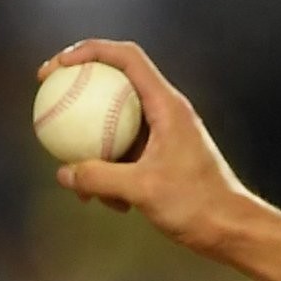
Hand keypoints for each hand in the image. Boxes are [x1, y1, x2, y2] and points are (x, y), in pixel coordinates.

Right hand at [38, 40, 267, 256]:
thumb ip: (99, 178)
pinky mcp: (162, 158)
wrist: (233, 230)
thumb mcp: (143, 190)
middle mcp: (167, 113)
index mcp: (168, 106)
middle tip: (47, 97)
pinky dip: (110, 171)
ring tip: (75, 173)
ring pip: (115, 123)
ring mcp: (164, 135)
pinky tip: (106, 203)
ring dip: (92, 145)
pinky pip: (125, 153)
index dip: (89, 50)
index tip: (58, 65)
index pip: (127, 57)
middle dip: (79, 88)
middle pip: (115, 83)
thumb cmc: (198, 205)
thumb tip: (63, 174)